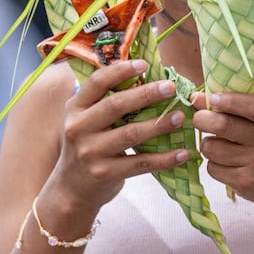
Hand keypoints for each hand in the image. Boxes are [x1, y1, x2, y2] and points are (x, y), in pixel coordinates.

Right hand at [50, 59, 189, 210]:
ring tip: (180, 117)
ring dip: (159, 124)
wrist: (71, 188)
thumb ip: (106, 102)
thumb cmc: (88, 145)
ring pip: (130, 134)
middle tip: (170, 87)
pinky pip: (140, 163)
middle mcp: (78, 128)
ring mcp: (90, 152)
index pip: (97, 82)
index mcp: (75, 108)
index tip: (144, 64)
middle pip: (116, 105)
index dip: (121, 71)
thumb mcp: (86, 120)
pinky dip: (164, 159)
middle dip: (146, 94)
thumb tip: (148, 79)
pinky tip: (182, 153)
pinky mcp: (105, 173)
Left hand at [192, 91, 253, 214]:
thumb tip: (196, 98)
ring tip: (217, 144)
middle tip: (199, 118)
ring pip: (212, 148)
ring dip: (207, 144)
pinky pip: (212, 168)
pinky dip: (213, 164)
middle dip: (202, 119)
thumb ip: (239, 107)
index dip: (228, 100)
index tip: (212, 98)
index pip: (253, 106)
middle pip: (223, 125)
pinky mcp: (245, 183)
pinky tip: (225, 163)